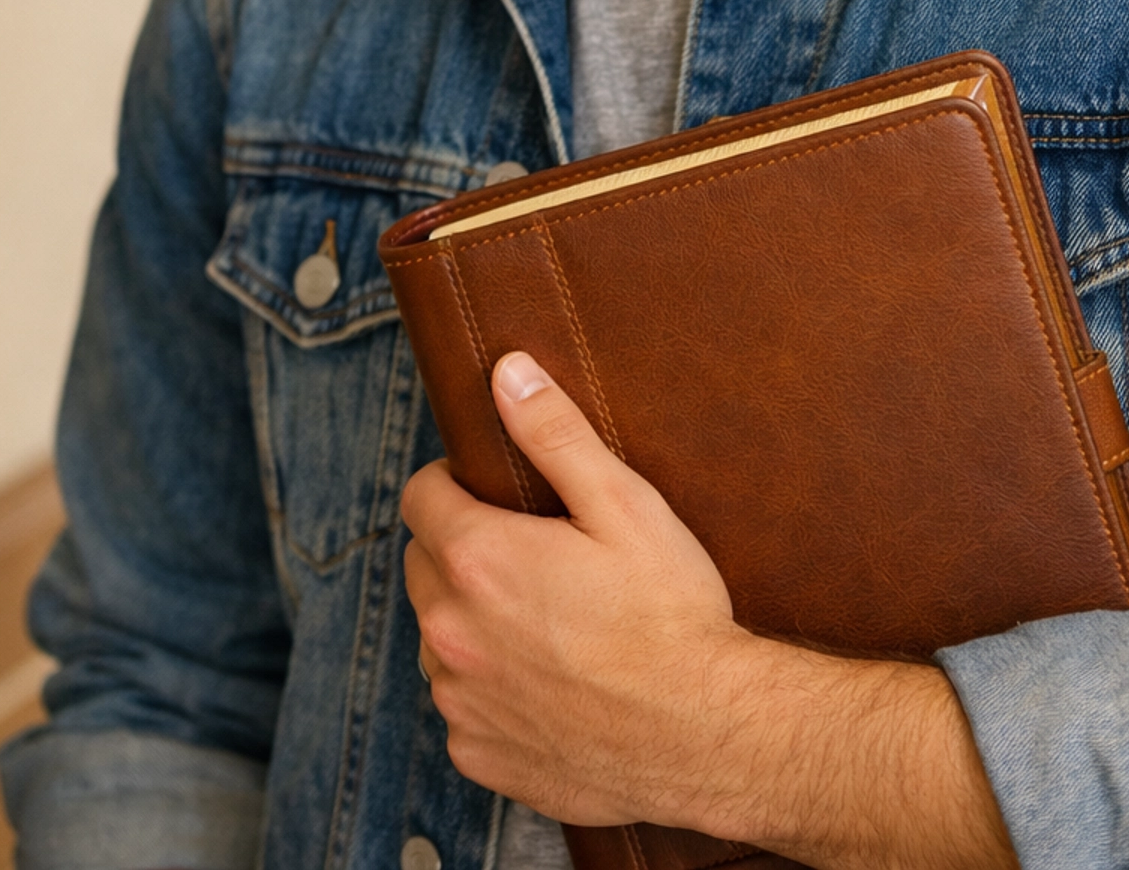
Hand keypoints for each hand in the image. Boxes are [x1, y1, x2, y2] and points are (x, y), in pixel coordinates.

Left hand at [401, 355, 1015, 869]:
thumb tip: (507, 373)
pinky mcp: (478, 755)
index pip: (419, 496)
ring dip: (470, 622)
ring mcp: (461, 701)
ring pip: (437, 638)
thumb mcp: (624, 504)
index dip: (455, 483)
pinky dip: (490, 689)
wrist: (708, 737)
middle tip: (534, 555)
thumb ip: (555, 433)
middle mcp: (450, 633)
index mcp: (477, 560)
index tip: (495, 491)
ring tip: (547, 621)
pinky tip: (550, 683)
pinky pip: (462, 706)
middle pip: (422, 566)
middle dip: (461, 549)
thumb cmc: (672, 616)